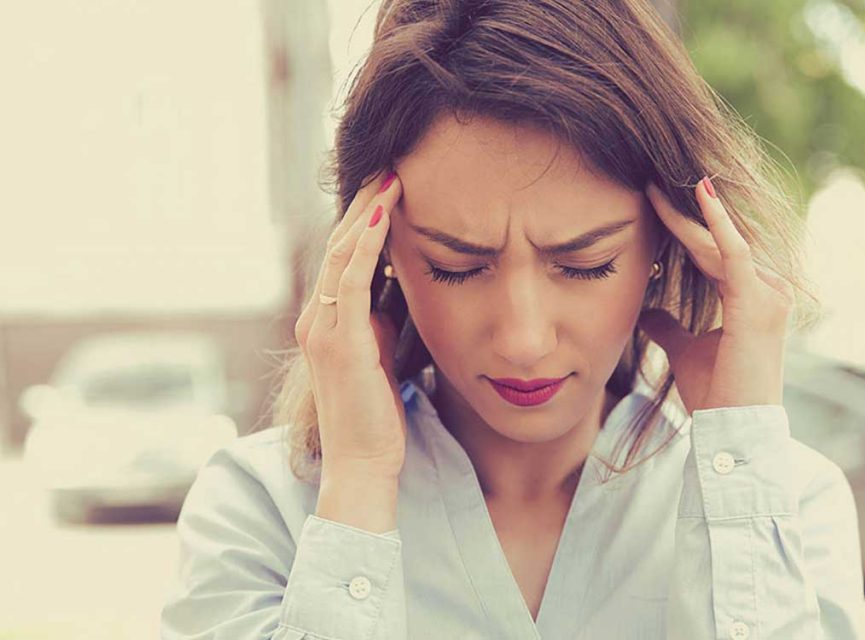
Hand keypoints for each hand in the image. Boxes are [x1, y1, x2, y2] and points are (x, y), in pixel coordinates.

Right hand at [293, 169, 406, 478]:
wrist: (364, 465)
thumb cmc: (378, 417)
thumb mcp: (382, 356)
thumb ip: (382, 321)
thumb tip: (399, 288)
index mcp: (327, 321)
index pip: (345, 256)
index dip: (365, 218)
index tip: (391, 185)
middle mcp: (316, 317)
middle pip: (340, 244)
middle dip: (364, 203)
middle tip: (390, 164)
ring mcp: (323, 328)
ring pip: (342, 253)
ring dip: (366, 211)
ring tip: (390, 175)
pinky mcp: (338, 341)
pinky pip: (350, 280)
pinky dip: (366, 243)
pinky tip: (384, 214)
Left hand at [638, 176, 794, 411]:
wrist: (734, 429)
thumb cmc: (716, 395)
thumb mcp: (686, 351)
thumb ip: (669, 327)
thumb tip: (647, 310)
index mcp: (752, 297)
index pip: (713, 252)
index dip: (684, 227)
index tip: (652, 202)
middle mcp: (768, 289)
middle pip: (717, 242)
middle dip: (683, 213)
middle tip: (648, 181)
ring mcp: (769, 294)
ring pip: (720, 243)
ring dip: (690, 214)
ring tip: (657, 185)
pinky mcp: (758, 301)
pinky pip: (735, 252)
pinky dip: (718, 223)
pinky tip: (700, 195)